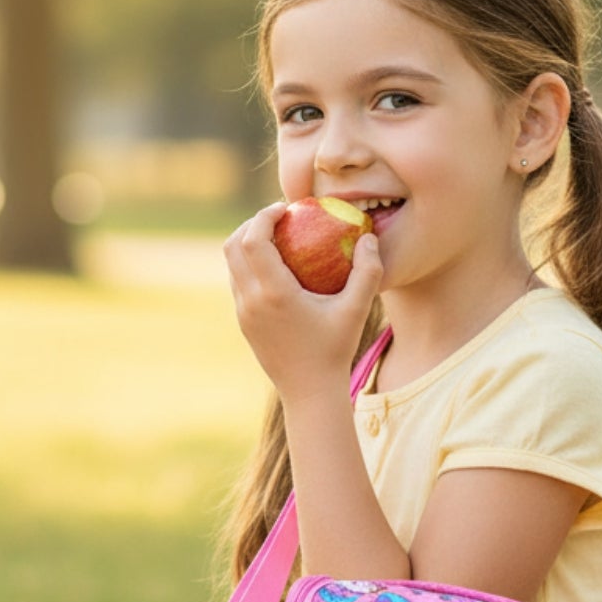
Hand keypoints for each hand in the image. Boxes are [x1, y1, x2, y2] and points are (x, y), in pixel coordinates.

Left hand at [223, 204, 381, 404]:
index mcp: (273, 293)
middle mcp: (251, 301)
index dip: (263, 216)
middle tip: (279, 218)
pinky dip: (251, 266)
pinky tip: (279, 267)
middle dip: (251, 224)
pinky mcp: (244, 323)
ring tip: (278, 238)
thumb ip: (367, 272)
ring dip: (248, 245)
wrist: (309, 392)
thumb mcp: (357, 310)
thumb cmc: (335, 350)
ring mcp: (243, 313)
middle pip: (233, 246)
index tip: (286, 208)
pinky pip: (239, 283)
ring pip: (232, 265)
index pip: (253, 240)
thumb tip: (370, 237)